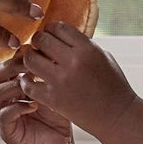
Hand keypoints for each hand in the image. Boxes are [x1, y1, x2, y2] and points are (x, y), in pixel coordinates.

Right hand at [0, 56, 75, 143]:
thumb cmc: (59, 117)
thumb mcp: (54, 90)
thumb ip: (49, 72)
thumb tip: (53, 47)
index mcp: (12, 86)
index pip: (5, 64)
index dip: (17, 56)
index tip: (34, 51)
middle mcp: (4, 99)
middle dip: (12, 67)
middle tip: (29, 65)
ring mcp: (2, 116)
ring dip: (14, 86)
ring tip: (31, 85)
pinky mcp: (7, 132)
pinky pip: (4, 115)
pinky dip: (18, 107)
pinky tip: (34, 105)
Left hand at [16, 23, 137, 132]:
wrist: (117, 116)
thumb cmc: (113, 85)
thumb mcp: (103, 57)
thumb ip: (82, 44)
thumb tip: (61, 34)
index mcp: (88, 50)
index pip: (59, 27)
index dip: (51, 29)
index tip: (51, 35)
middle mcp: (73, 62)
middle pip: (41, 39)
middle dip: (38, 41)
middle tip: (40, 48)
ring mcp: (61, 81)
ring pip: (30, 59)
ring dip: (30, 58)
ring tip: (35, 62)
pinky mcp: (53, 100)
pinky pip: (28, 84)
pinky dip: (26, 81)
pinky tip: (30, 80)